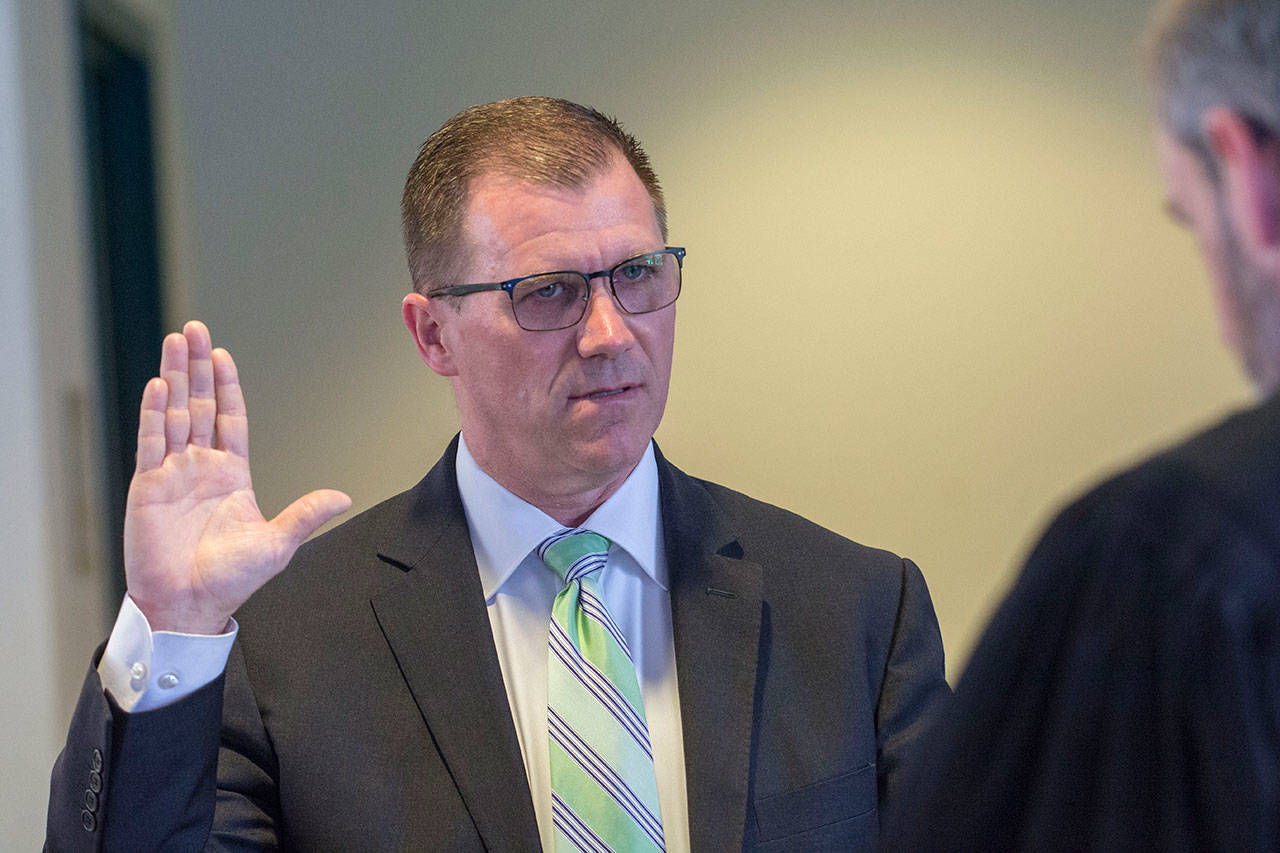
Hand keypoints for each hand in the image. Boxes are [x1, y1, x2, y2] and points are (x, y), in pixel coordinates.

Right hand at [123, 321, 350, 633]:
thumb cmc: (231, 579)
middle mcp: (200, 467)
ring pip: (173, 414)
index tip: (223, 354)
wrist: (189, 606)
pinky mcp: (147, 487)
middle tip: (194, 329)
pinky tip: (158, 385)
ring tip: (174, 341)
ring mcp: (172, 474)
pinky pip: (150, 442)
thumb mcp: (277, 543)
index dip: (226, 386)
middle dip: (197, 367)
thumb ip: (305, 515)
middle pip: (198, 405)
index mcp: (231, 475)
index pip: (230, 419)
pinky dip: (154, 413)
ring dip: (174, 377)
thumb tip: (344, 496)